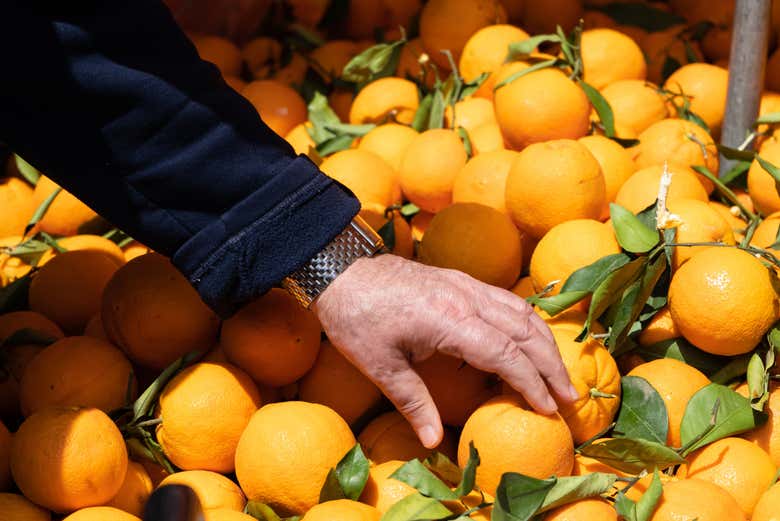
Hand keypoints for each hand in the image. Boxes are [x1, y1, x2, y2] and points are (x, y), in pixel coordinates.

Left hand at [312, 254, 578, 448]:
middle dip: (551, 365)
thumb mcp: (380, 365)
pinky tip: (530, 339)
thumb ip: (412, 402)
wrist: (340, 270)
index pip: (507, 353)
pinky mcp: (460, 280)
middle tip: (569, 396)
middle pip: (526, 331)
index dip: (531, 383)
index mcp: (451, 320)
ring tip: (559, 372)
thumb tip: (434, 440)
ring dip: (545, 342)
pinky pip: (507, 299)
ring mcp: (466, 285)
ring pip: (522, 311)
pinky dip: (527, 322)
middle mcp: (467, 298)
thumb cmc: (356, 317)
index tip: (548, 408)